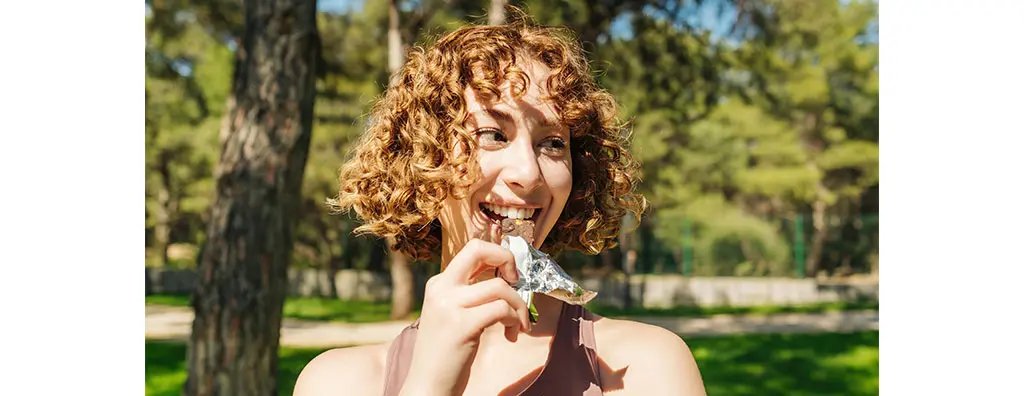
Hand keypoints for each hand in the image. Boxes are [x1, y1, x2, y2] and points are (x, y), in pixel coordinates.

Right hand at [398, 239, 531, 395]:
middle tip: (517, 282)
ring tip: (518, 325)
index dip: (498, 255)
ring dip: (518, 305)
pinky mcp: (462, 324)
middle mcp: (441, 288)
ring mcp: (449, 305)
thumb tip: (506, 278)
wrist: (427, 385)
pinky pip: (501, 309)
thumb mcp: (452, 315)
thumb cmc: (446, 354)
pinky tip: (512, 335)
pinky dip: (514, 320)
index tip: (509, 275)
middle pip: (479, 250)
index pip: (472, 249)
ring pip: (500, 286)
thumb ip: (470, 294)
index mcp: (439, 283)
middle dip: (508, 259)